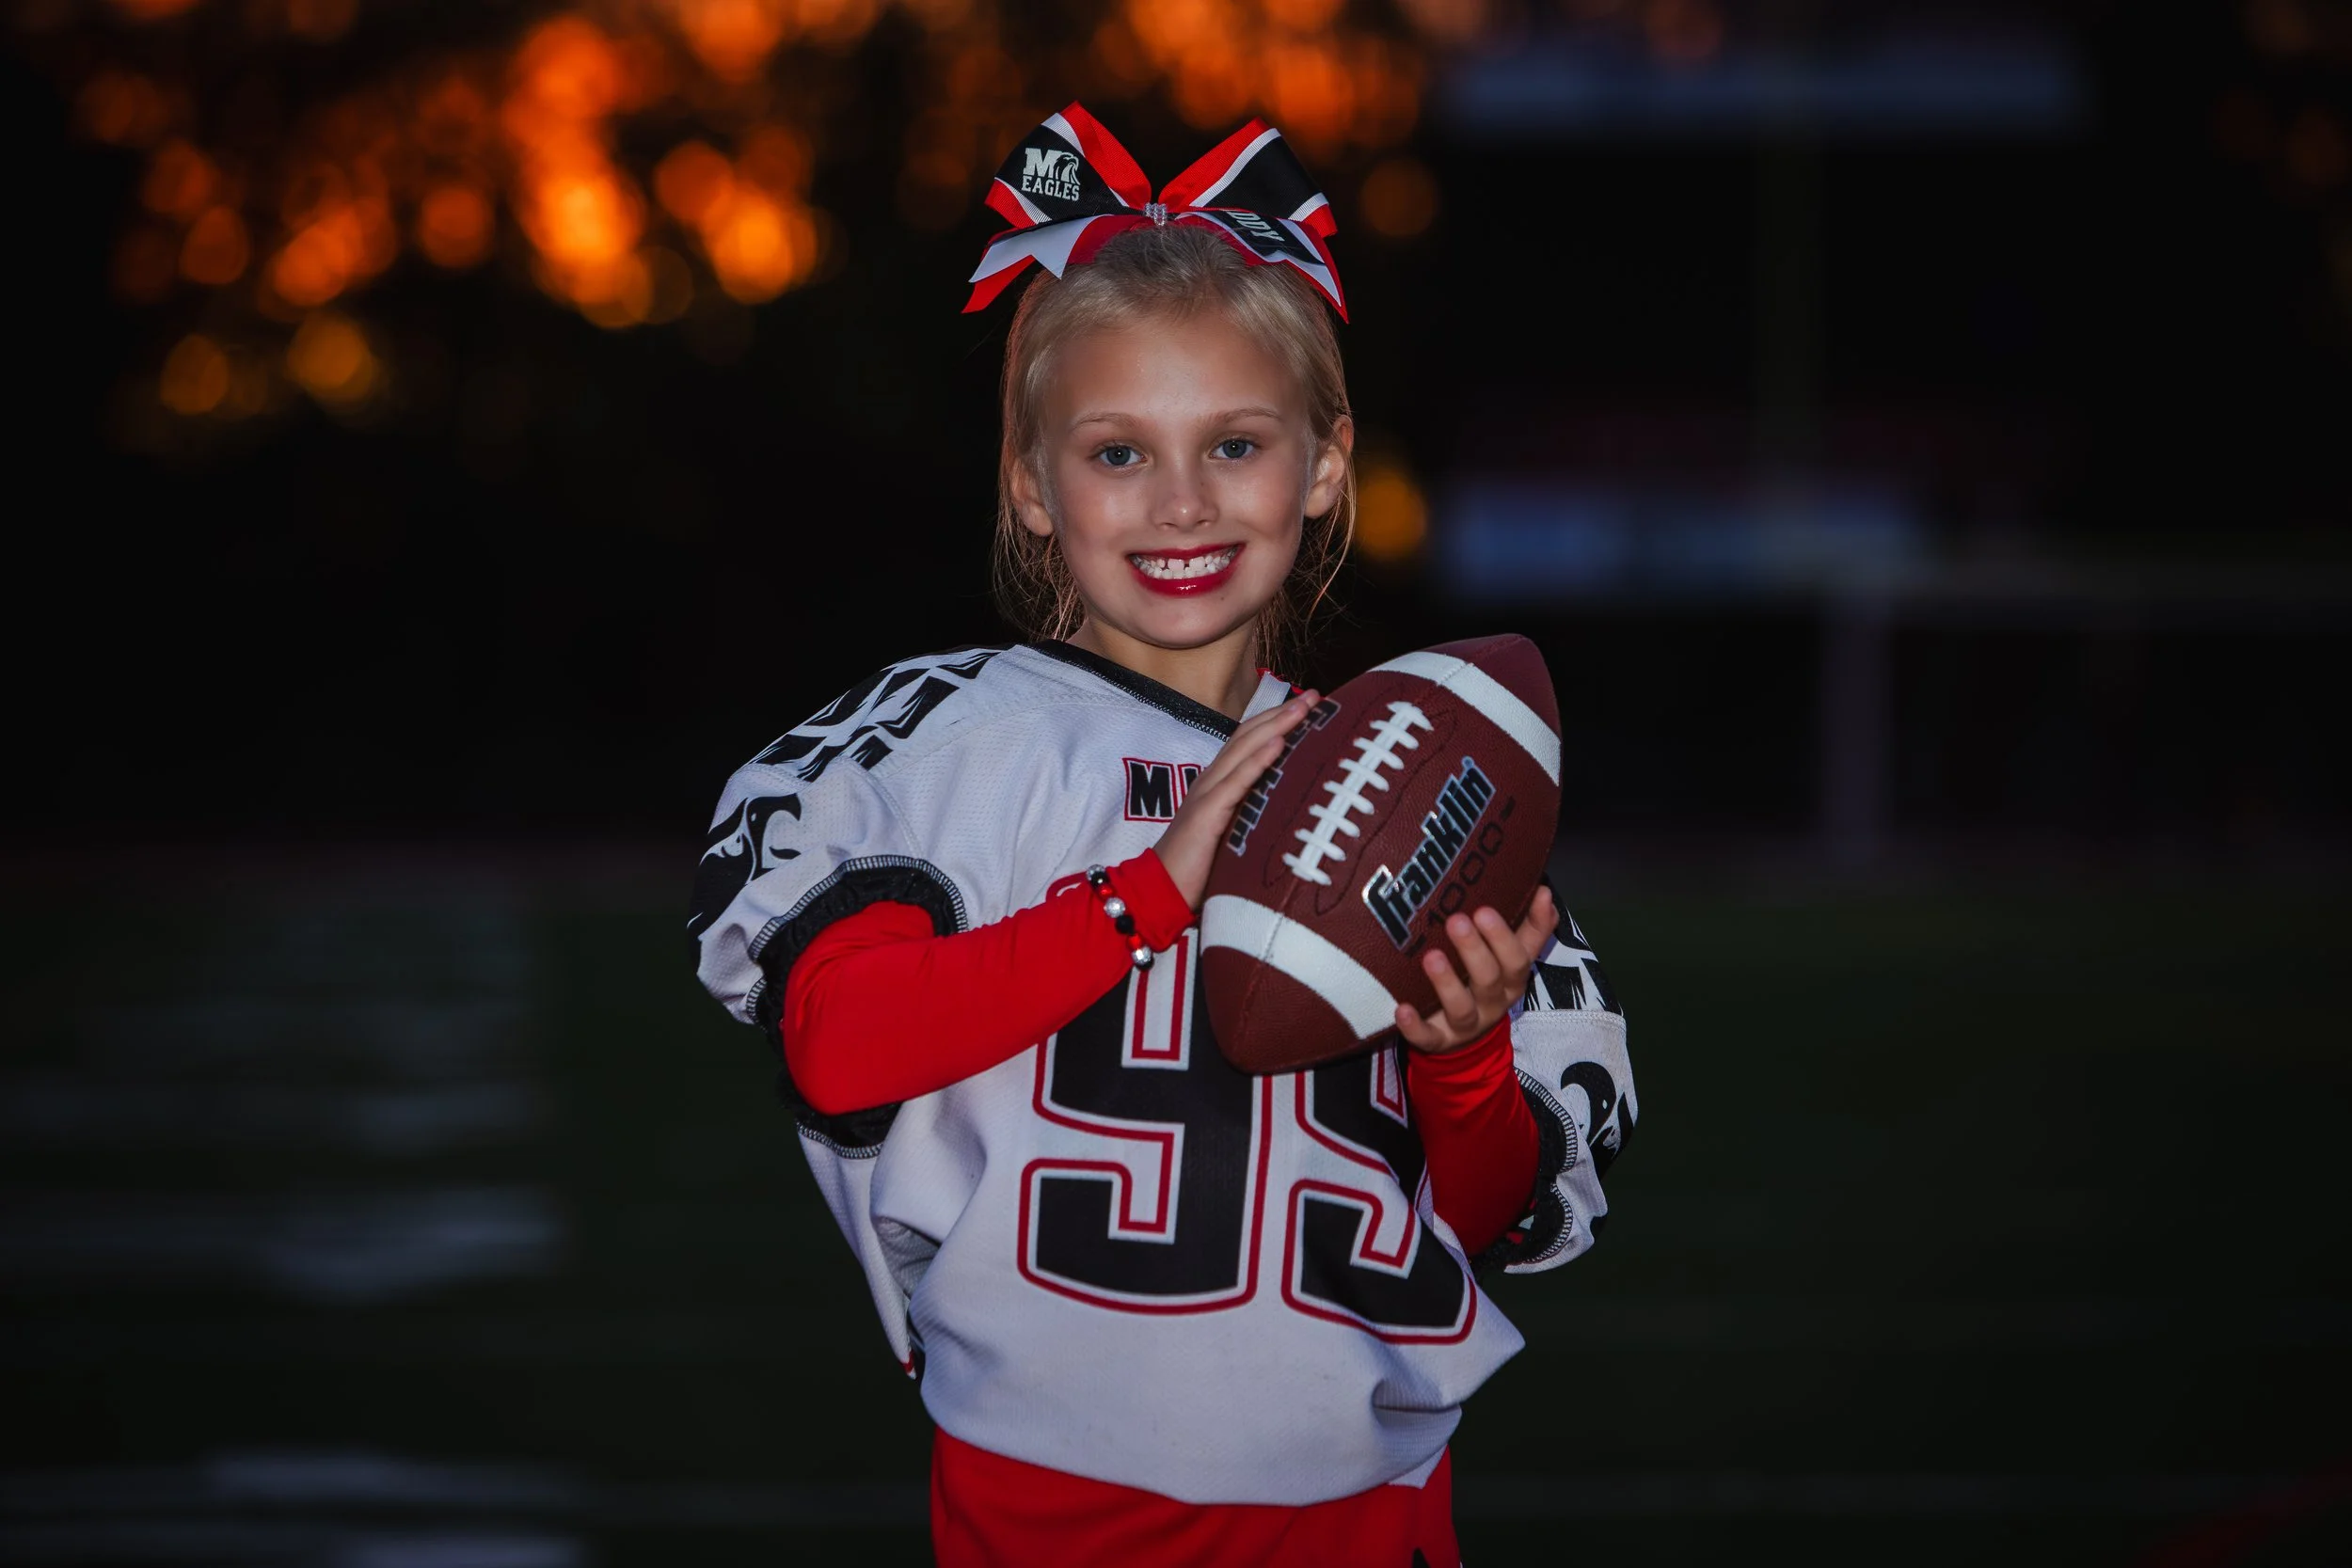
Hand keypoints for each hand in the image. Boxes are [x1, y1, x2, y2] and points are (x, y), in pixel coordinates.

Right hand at [1153, 690, 1320, 909]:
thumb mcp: (1231, 833)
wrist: (1161, 891)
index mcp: (1217, 784)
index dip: (1276, 720)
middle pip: (1249, 736)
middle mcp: (1211, 781)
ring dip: (1276, 725)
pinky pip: (1236, 782)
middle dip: (1282, 713)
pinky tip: (1278, 743)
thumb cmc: (1197, 868)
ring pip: (1244, 750)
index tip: (1308, 706)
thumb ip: (1250, 815)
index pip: (1249, 741)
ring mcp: (1208, 794)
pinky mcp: (1207, 814)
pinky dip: (1258, 760)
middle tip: (1315, 695)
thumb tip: (1286, 810)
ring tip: (1303, 708)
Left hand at [1395, 886, 1558, 1054]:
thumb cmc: (1487, 982)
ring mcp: (1466, 1025)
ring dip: (1446, 983)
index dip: (1503, 937)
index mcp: (1511, 980)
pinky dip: (1415, 1026)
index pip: (1516, 959)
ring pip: (1461, 1007)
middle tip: (1456, 921)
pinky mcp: (1439, 1041)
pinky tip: (1402, 1009)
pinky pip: (1428, 1037)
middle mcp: (1492, 1003)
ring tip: (1431, 957)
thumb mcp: (1511, 958)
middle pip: (1488, 979)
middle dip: (1473, 950)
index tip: (1484, 910)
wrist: (1470, 1040)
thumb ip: (1531, 928)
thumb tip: (1544, 892)